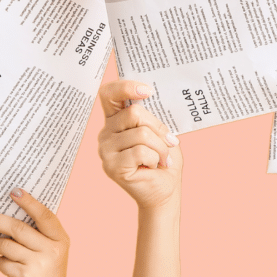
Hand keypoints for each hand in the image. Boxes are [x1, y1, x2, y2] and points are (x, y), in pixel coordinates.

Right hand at [97, 80, 181, 211]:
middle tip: (170, 142)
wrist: (165, 190)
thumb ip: (151, 116)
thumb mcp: (160, 132)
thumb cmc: (163, 158)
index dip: (126, 87)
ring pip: (141, 133)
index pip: (109, 94)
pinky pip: (141, 151)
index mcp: (116, 120)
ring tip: (162, 158)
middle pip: (134, 113)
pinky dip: (155, 158)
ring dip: (160, 147)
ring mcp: (106, 150)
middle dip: (159, 128)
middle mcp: (106, 133)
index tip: (148, 91)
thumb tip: (151, 97)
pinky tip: (153, 166)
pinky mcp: (112, 166)